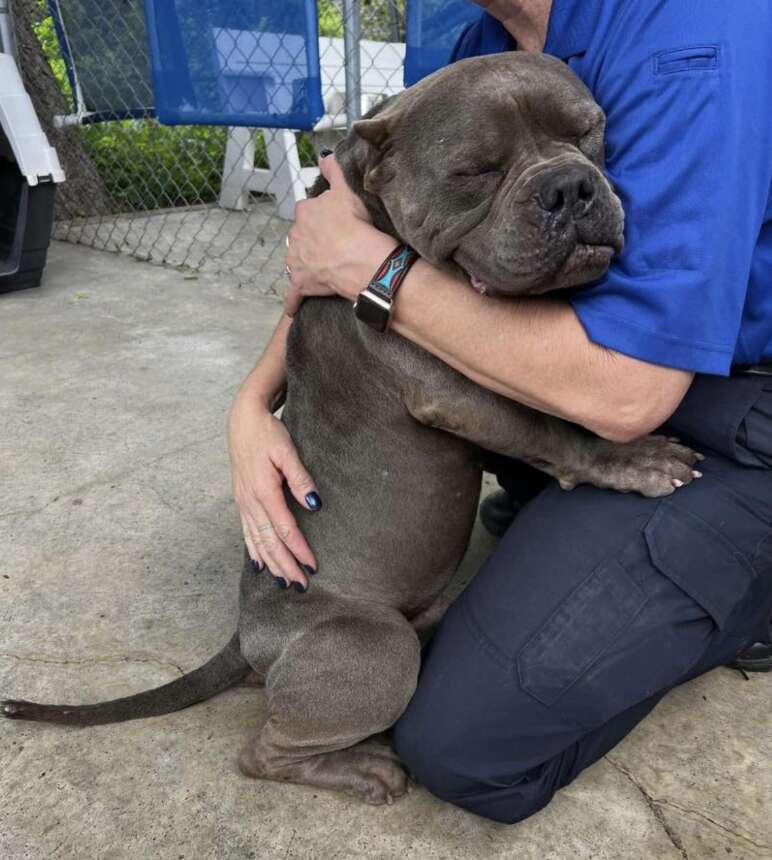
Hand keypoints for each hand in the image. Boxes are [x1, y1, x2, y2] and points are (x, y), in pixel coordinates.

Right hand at [227, 384, 319, 590]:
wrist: (242, 420)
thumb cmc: (267, 433)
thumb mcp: (287, 450)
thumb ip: (300, 478)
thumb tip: (315, 504)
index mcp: (264, 491)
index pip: (285, 528)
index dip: (299, 549)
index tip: (313, 566)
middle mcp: (250, 501)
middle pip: (269, 542)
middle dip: (286, 565)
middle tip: (302, 585)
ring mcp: (243, 503)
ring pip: (257, 541)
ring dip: (272, 563)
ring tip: (285, 582)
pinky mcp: (241, 500)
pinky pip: (246, 533)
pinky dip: (254, 551)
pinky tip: (260, 565)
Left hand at [284, 154, 397, 315]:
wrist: (360, 260)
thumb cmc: (355, 226)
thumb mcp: (346, 191)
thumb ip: (334, 172)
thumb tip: (325, 158)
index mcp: (304, 213)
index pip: (308, 211)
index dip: (322, 217)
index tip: (334, 222)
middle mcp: (295, 236)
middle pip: (301, 237)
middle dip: (312, 240)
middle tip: (332, 245)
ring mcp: (296, 262)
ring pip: (295, 261)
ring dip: (303, 264)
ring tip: (320, 267)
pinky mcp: (301, 285)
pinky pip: (292, 295)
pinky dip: (292, 301)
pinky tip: (293, 307)